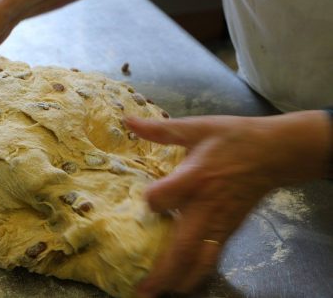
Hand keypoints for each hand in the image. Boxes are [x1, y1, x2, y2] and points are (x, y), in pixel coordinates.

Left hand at [125, 110, 330, 295]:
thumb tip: (126, 120)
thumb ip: (160, 129)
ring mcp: (220, 222)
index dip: (149, 201)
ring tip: (157, 294)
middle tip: (142, 290)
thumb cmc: (233, 137)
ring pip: (199, 260)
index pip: (161, 199)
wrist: (274, 152)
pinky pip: (213, 257)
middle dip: (162, 271)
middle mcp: (205, 206)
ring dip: (178, 280)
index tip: (144, 199)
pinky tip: (183, 283)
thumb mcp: (196, 127)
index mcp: (194, 177)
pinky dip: (197, 274)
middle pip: (182, 246)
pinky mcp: (230, 229)